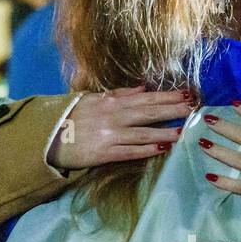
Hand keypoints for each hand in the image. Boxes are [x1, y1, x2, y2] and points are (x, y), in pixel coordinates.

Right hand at [48, 86, 194, 169]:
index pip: (145, 98)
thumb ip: (119, 94)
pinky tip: (162, 148)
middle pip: (148, 112)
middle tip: (192, 107)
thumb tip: (143, 88)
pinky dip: (146, 150)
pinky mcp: (104, 153)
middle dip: (171, 109)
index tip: (186, 94)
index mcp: (111, 101)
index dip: (166, 96)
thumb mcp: (93, 99)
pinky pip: (129, 151)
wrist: (48, 136)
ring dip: (164, 131)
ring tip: (184, 130)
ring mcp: (109, 135)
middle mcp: (112, 116)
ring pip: (142, 133)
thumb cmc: (71, 117)